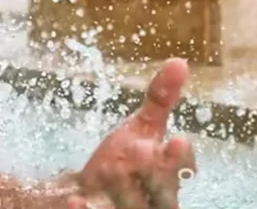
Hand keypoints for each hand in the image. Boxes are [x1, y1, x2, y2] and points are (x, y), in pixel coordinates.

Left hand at [68, 58, 195, 208]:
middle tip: (140, 149)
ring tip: (108, 170)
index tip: (177, 139)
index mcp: (165, 172)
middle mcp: (153, 197)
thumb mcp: (142, 127)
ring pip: (132, 207)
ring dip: (122, 190)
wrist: (92, 192)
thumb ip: (161, 100)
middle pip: (161, 192)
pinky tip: (76, 202)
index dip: (179, 156)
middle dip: (152, 172)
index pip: (181, 167)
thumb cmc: (125, 158)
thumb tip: (180, 61)